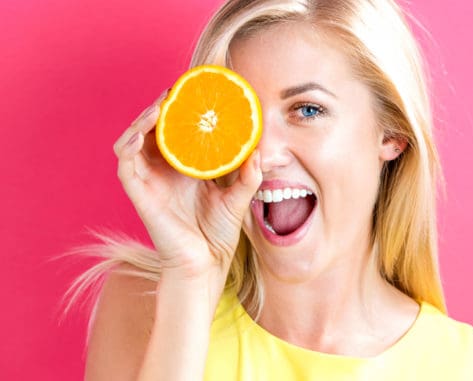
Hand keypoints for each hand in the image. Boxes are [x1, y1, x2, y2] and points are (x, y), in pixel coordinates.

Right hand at [112, 90, 261, 291]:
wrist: (205, 264)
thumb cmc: (218, 234)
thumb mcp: (237, 198)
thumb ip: (247, 175)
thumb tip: (259, 151)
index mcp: (184, 168)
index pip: (176, 131)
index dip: (180, 110)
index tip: (195, 92)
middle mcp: (163, 170)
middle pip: (153, 129)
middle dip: (162, 107)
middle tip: (178, 91)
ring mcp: (148, 180)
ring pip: (134, 138)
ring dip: (144, 119)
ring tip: (162, 105)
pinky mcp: (138, 192)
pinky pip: (125, 161)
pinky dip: (130, 142)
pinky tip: (144, 130)